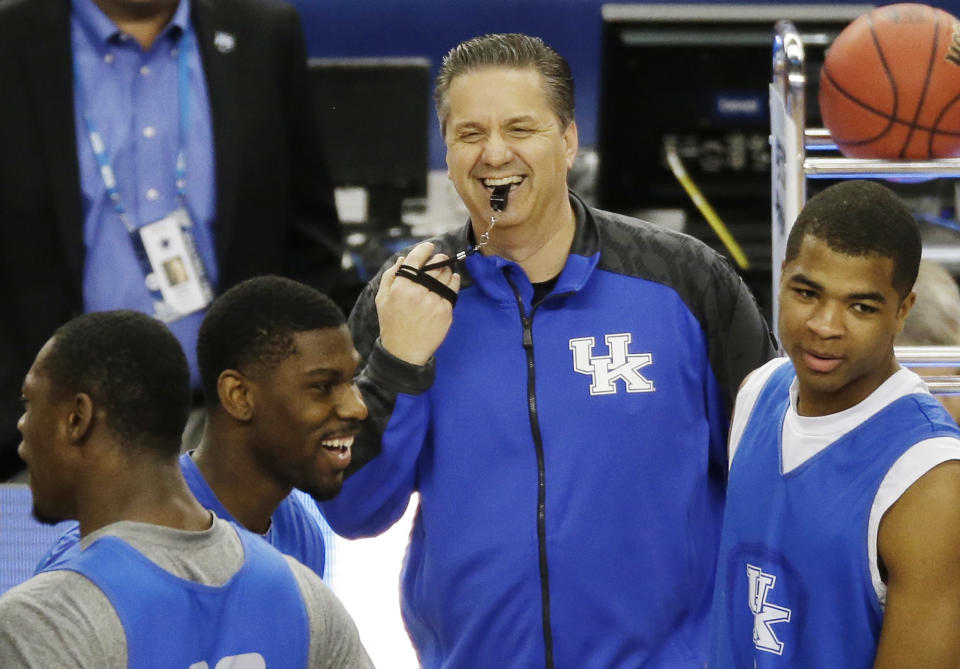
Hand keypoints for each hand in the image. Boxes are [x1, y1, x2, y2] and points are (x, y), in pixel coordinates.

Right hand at [376, 242, 460, 364]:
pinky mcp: (445, 312)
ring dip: (446, 270)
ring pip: (447, 274)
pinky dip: (454, 281)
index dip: (425, 249)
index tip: (429, 247)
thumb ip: (390, 276)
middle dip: (439, 259)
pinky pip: (454, 289)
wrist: (404, 352)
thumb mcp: (382, 298)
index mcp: (401, 286)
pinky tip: (451, 280)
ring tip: (443, 273)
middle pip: (436, 264)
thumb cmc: (392, 323)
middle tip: (439, 260)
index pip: (417, 258)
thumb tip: (402, 259)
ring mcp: (434, 302)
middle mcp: (419, 292)